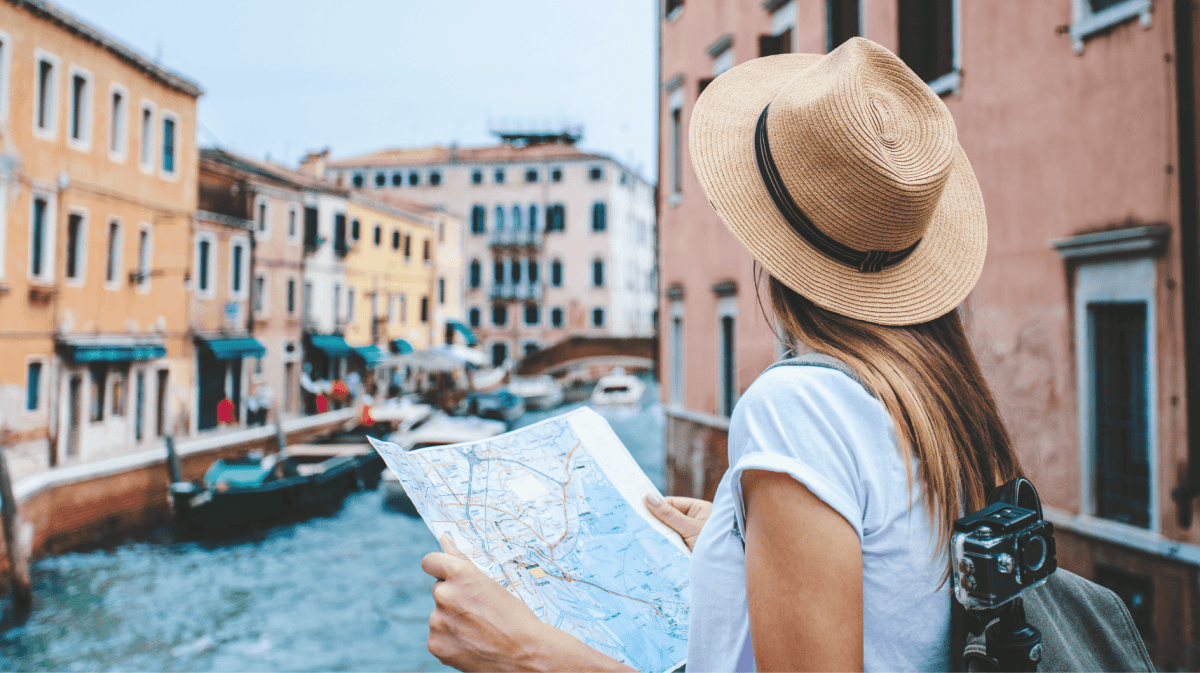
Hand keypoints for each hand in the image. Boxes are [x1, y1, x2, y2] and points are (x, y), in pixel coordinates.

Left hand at [421, 534, 632, 671]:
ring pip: (440, 615)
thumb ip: (461, 560)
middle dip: (454, 598)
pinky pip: (438, 636)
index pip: (431, 561)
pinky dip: (451, 640)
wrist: (525, 654)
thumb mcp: (491, 582)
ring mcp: (437, 621)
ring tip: (480, 631)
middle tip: (479, 612)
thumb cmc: (514, 616)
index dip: (438, 567)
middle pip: (440, 591)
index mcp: (459, 574)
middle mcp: (444, 594)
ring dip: (453, 621)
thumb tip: (444, 538)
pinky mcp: (435, 644)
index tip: (446, 574)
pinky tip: (472, 644)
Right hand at [644, 493, 711, 550]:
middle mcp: (695, 520)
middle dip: (657, 523)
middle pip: (668, 517)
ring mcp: (690, 535)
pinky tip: (655, 549)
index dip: (656, 507)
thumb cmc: (713, 546)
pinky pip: (671, 544)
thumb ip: (669, 514)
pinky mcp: (686, 549)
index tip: (639, 510)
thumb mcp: (689, 528)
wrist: (724, 573)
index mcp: (699, 509)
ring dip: (660, 536)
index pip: (671, 503)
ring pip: (668, 532)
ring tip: (645, 538)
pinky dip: (664, 546)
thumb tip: (648, 497)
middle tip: (638, 526)